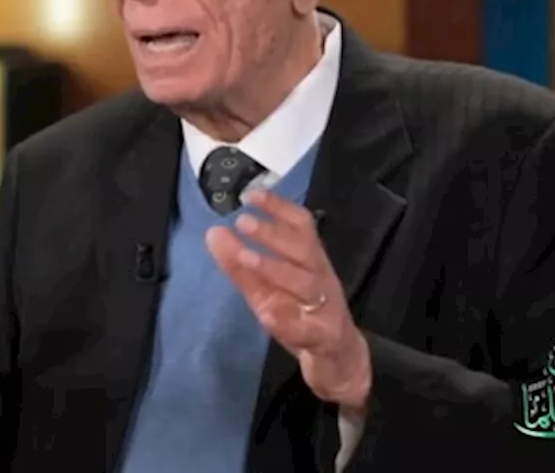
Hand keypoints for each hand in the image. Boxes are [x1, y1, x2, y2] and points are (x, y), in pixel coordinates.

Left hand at [206, 190, 370, 413]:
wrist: (340, 358)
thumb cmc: (300, 313)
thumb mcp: (266, 288)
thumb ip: (240, 263)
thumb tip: (214, 233)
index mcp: (310, 261)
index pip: (301, 226)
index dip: (279, 208)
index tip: (251, 196)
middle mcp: (320, 279)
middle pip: (303, 250)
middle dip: (273, 235)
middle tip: (243, 222)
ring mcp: (325, 309)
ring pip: (307, 285)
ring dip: (276, 269)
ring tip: (246, 258)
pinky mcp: (324, 339)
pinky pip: (308, 329)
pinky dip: (288, 322)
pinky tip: (268, 315)